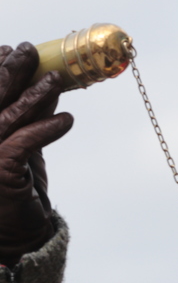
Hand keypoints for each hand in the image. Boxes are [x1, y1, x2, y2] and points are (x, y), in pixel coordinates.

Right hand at [0, 43, 73, 264]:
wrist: (15, 234)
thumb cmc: (15, 188)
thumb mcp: (21, 144)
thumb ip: (29, 115)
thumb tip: (47, 81)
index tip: (8, 48)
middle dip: (10, 70)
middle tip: (30, 51)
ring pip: (7, 116)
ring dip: (35, 95)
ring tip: (56, 79)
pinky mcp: (0, 173)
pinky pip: (24, 143)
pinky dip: (46, 128)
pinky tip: (67, 120)